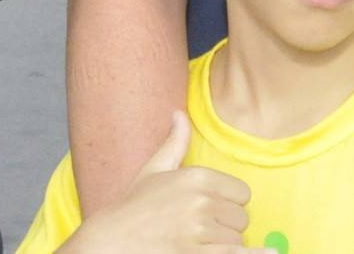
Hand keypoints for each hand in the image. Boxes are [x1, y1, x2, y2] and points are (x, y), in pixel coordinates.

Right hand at [60, 114, 251, 252]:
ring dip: (222, 246)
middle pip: (241, 219)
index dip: (228, 204)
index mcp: (197, 176)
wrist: (111, 241)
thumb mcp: (154, 170)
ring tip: (196, 243)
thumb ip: (175, 143)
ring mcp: (199, 230)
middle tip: (198, 230)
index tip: (209, 211)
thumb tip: (178, 113)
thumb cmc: (134, 208)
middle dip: (225, 227)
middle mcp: (201, 200)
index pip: (242, 193)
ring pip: (236, 240)